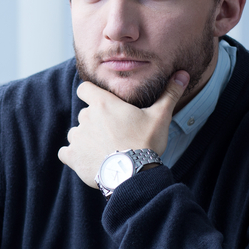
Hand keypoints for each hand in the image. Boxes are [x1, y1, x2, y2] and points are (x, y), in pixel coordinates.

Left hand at [57, 71, 188, 188]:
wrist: (133, 174)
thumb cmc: (146, 143)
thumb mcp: (160, 116)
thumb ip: (169, 94)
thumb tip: (183, 74)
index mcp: (102, 103)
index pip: (84, 88)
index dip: (90, 93)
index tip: (101, 103)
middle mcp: (85, 118)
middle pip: (85, 114)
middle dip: (96, 122)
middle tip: (114, 134)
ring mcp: (77, 137)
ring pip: (76, 133)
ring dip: (86, 139)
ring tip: (105, 149)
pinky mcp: (72, 156)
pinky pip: (65, 152)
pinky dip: (74, 155)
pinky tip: (89, 160)